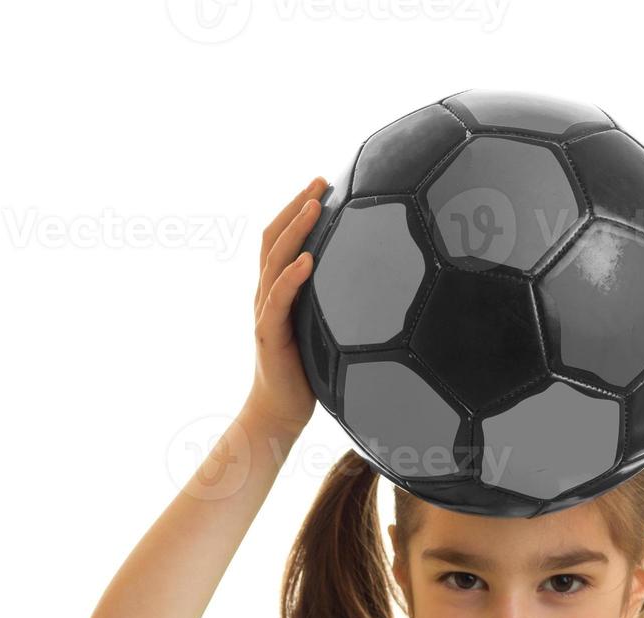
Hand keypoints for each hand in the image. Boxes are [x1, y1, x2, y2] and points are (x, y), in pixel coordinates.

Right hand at [246, 176, 328, 436]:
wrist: (280, 411)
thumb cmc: (308, 371)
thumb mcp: (326, 330)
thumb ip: (338, 305)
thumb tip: (378, 286)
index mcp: (278, 289)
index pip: (282, 238)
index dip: (298, 208)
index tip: (323, 184)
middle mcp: (266, 293)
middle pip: (274, 237)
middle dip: (297, 205)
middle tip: (321, 180)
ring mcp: (265, 311)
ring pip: (274, 260)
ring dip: (296, 229)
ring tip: (315, 205)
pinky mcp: (268, 333)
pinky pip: (278, 299)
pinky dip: (292, 277)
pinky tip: (309, 260)